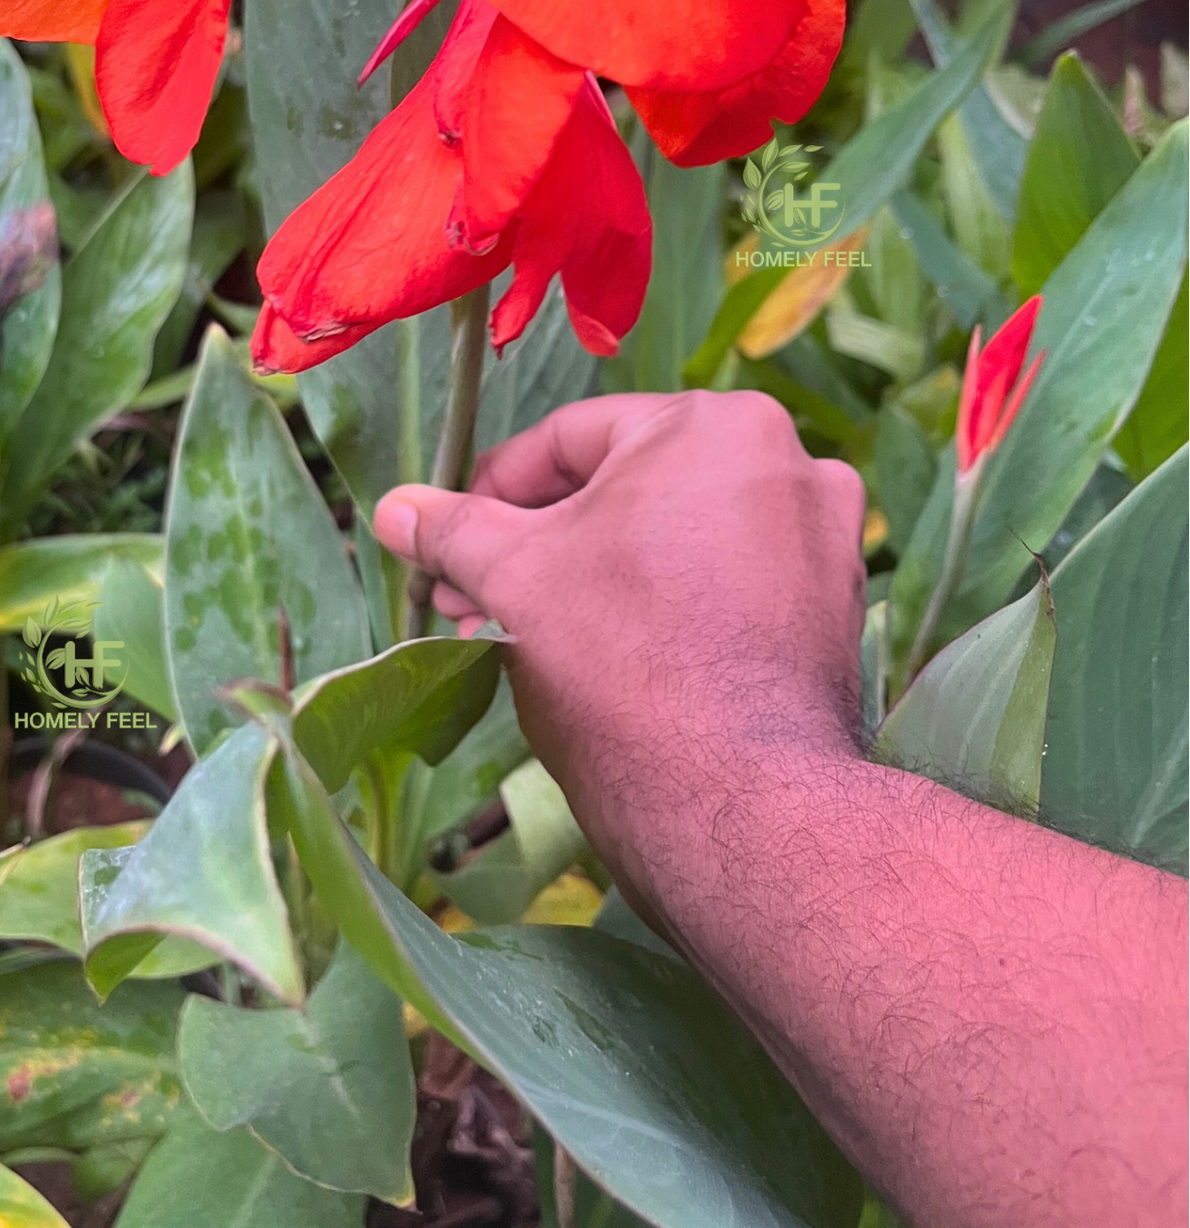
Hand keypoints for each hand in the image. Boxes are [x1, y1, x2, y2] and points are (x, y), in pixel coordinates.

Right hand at [373, 391, 866, 918]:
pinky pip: (725, 581)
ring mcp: (821, 537)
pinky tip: (607, 655)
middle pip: (625, 486)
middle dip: (539, 544)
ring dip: (594, 575)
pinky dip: (663, 603)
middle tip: (471, 599)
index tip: (445, 546)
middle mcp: (788, 460)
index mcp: (715, 423)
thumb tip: (394, 508)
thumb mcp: (515, 579)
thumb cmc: (622, 667)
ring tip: (526, 635)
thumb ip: (453, 529)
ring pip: (674, 535)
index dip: (490, 494)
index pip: (570, 437)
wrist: (736, 804)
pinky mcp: (833, 607)